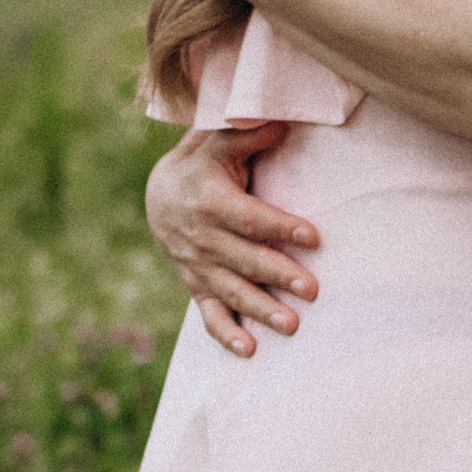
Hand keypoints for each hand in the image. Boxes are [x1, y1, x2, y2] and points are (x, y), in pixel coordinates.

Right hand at [144, 126, 319, 357]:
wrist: (159, 196)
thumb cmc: (203, 165)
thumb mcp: (217, 142)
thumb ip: (246, 132)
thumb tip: (281, 119)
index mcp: (210, 201)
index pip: (250, 217)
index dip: (281, 226)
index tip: (313, 236)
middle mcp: (202, 238)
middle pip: (245, 259)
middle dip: (278, 275)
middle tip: (311, 290)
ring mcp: (198, 266)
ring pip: (231, 292)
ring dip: (261, 310)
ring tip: (292, 326)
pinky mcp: (196, 286)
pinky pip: (209, 314)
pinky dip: (226, 334)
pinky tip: (249, 351)